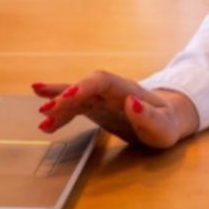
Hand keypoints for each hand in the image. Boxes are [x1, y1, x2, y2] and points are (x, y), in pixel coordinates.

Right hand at [31, 73, 198, 148]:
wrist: (166, 120)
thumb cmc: (167, 124)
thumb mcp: (164, 126)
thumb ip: (149, 116)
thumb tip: (131, 102)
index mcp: (127, 90)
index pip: (102, 81)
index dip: (83, 87)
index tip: (68, 97)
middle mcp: (111, 90)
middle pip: (84, 87)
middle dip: (65, 97)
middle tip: (47, 112)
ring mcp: (102, 97)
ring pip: (75, 95)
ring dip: (57, 104)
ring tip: (41, 115)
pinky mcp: (96, 107)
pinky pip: (74, 106)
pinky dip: (59, 111)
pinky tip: (44, 116)